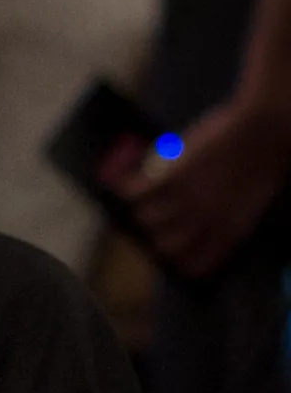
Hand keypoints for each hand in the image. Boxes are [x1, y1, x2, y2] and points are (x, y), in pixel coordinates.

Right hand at [120, 98, 290, 279]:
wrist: (265, 128)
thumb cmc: (266, 156)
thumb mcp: (250, 198)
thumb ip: (224, 213)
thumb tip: (194, 218)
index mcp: (229, 231)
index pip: (194, 265)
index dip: (180, 258)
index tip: (174, 248)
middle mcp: (204, 222)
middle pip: (164, 245)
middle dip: (158, 234)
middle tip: (156, 218)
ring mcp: (185, 199)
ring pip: (145, 219)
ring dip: (142, 206)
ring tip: (142, 190)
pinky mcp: (170, 176)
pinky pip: (134, 190)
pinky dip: (126, 182)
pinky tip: (129, 171)